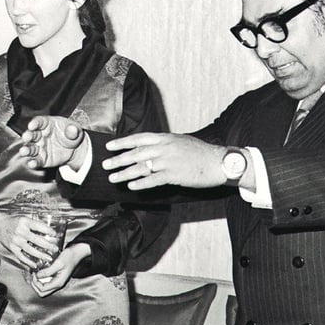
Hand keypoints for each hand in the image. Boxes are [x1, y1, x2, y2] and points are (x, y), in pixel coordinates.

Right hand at [0, 211, 62, 270]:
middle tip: (55, 249)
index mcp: (24, 222)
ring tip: (49, 258)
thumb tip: (48, 230)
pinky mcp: (12, 248)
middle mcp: (20, 231)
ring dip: (41, 255)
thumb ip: (34, 224)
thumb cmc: (13, 221)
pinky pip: (21, 256)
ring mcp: (15, 240)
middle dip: (48, 245)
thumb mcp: (24, 218)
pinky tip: (35, 264)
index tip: (55, 234)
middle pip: (36, 240)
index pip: (39, 226)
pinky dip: (28, 261)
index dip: (48, 231)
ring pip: (30, 250)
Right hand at [19, 115, 88, 169]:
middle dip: (28, 136)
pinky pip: (36, 161)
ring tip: (24, 151)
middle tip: (26, 137)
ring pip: (30, 148)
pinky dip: (33, 163)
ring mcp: (40, 147)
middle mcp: (40, 135)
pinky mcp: (42, 159)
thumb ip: (73, 129)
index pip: (39, 122)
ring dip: (26, 150)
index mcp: (47, 124)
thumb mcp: (75, 130)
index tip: (32, 125)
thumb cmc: (70, 135)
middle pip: (31, 134)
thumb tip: (72, 129)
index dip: (35, 123)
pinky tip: (32, 163)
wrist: (74, 150)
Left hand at [30, 243, 89, 296]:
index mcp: (58, 283)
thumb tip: (37, 276)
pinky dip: (41, 280)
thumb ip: (48, 271)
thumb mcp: (58, 263)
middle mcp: (57, 284)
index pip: (42, 289)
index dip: (35, 283)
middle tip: (33, 276)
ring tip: (34, 274)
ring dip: (37, 283)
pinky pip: (46, 283)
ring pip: (44, 289)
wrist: (77, 253)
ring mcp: (57, 282)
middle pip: (42, 293)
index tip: (34, 273)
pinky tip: (39, 272)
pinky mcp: (56, 278)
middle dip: (35, 286)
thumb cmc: (69, 257)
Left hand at [102, 133, 226, 189]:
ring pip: (142, 168)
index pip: (138, 138)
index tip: (109, 146)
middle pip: (136, 154)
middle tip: (105, 165)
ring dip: (125, 173)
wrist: (218, 162)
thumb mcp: (180, 141)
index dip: (122, 142)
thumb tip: (149, 145)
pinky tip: (131, 187)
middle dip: (118, 160)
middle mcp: (165, 148)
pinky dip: (141, 183)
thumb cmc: (200, 152)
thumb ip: (164, 143)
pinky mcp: (175, 175)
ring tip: (113, 178)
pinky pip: (153, 180)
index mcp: (165, 138)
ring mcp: (169, 161)